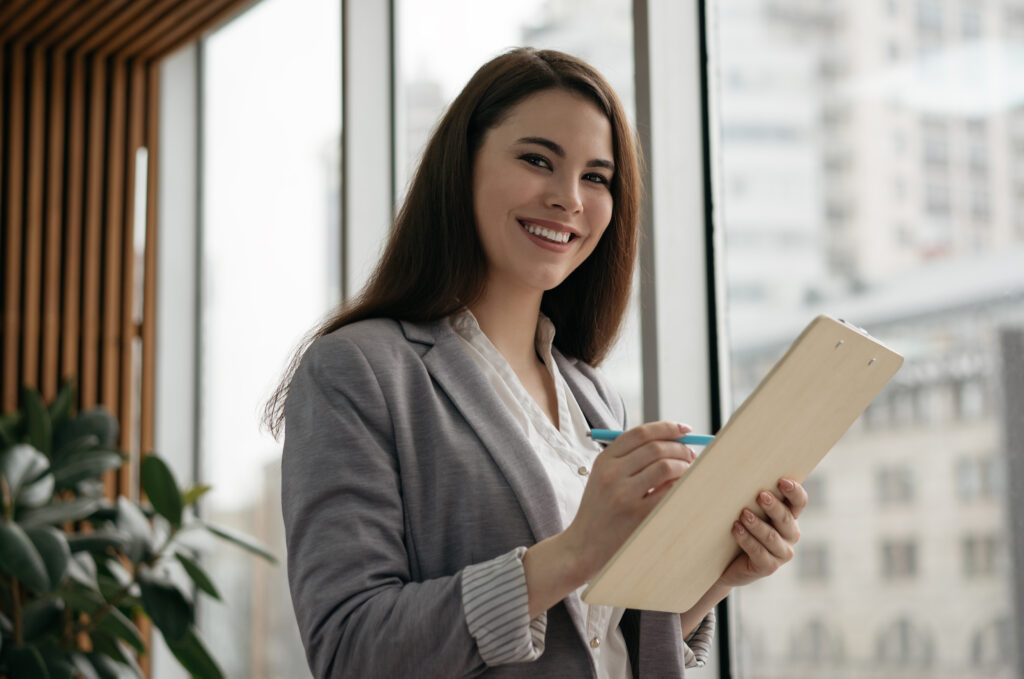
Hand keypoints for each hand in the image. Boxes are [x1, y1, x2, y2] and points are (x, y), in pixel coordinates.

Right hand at [561, 421, 696, 582]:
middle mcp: (612, 474)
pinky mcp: (637, 515)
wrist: (583, 546)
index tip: (685, 429)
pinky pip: (669, 492)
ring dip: (684, 466)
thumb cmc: (600, 510)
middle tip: (690, 455)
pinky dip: (681, 486)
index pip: (641, 433)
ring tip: (688, 472)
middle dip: (681, 448)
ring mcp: (624, 495)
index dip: (667, 427)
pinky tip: (682, 489)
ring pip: (666, 467)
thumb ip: (629, 458)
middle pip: (656, 448)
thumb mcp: (603, 477)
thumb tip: (672, 442)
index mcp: (604, 460)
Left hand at [716, 478, 806, 587]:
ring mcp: (781, 553)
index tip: (782, 481)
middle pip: (787, 519)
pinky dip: (748, 540)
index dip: (794, 491)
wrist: (723, 561)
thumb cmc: (734, 525)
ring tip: (742, 514)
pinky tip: (736, 529)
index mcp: (788, 515)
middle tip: (761, 495)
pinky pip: (760, 553)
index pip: (799, 502)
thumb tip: (703, 451)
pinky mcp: (768, 567)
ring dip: (758, 525)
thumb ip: (734, 484)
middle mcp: (789, 534)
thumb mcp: (738, 504)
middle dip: (774, 506)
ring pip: (772, 537)